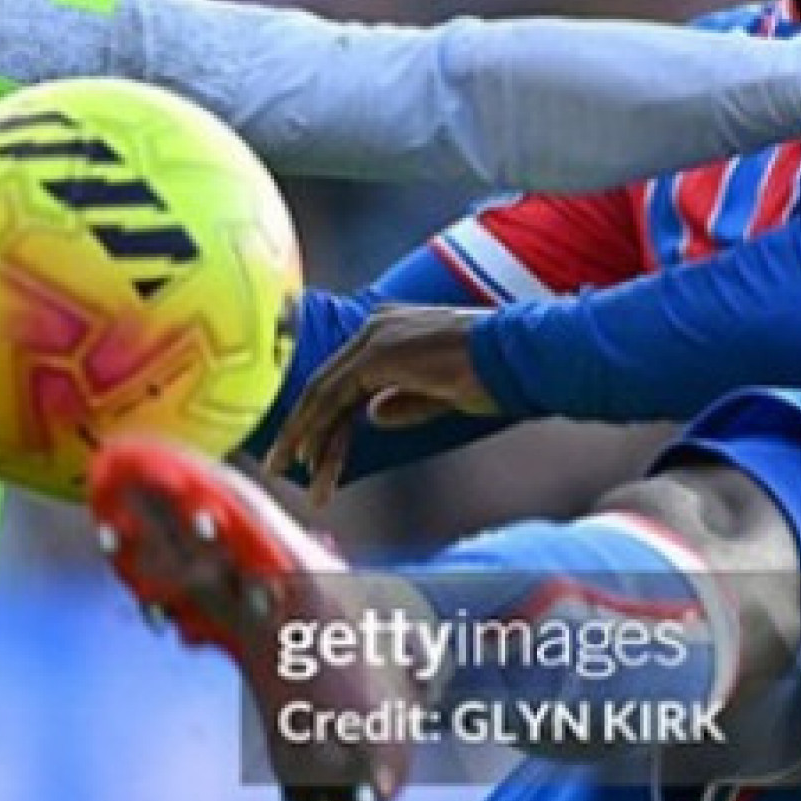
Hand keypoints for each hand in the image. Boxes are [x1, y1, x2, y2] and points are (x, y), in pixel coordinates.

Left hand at [267, 304, 500, 504]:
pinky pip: (335, 398)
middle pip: (326, 387)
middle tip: (278, 464)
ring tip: (287, 472)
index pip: (343, 380)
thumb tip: (373, 415)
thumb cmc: (495, 375)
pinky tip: (313, 463)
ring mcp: (374, 338)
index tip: (306, 452)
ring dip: (304, 438)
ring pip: (323, 395)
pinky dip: (320, 432)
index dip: (322, 419)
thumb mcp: (441, 392)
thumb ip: (405, 400)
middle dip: (300, 429)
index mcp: (388, 331)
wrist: (523, 357)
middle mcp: (374, 328)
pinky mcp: (377, 355)